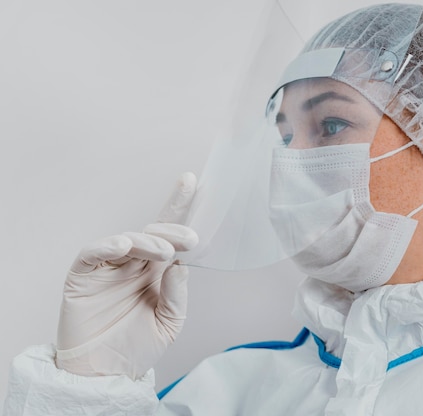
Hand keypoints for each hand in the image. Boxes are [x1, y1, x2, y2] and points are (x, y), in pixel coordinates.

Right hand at [55, 172, 198, 379]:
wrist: (104, 374)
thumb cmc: (136, 346)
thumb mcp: (169, 323)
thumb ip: (176, 293)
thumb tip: (181, 263)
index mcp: (156, 270)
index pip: (170, 234)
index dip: (179, 207)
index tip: (193, 183)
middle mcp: (134, 263)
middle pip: (152, 231)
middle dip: (173, 229)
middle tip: (191, 238)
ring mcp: (108, 267)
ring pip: (128, 239)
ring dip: (149, 241)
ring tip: (166, 253)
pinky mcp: (83, 275)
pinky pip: (93, 253)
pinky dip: (108, 246)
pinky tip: (124, 247)